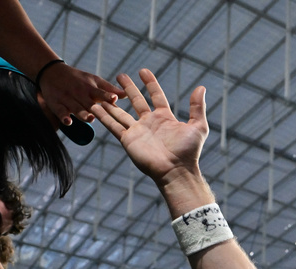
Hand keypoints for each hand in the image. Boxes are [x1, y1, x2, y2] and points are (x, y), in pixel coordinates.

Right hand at [38, 62, 124, 125]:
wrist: (51, 72)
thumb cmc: (78, 79)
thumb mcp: (93, 81)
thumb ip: (109, 89)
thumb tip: (127, 94)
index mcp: (90, 88)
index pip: (100, 92)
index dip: (107, 96)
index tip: (114, 98)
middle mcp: (79, 93)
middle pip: (88, 102)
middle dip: (95, 108)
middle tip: (104, 112)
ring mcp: (67, 98)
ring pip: (76, 107)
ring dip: (82, 113)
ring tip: (89, 118)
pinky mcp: (56, 104)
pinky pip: (60, 111)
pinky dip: (63, 116)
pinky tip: (68, 121)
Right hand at [92, 70, 208, 188]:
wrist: (176, 170)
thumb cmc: (188, 151)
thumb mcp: (198, 126)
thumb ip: (197, 107)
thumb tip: (201, 88)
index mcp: (165, 118)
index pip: (156, 96)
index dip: (150, 83)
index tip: (143, 71)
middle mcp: (150, 123)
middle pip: (136, 101)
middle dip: (128, 88)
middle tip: (120, 75)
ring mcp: (138, 131)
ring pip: (121, 113)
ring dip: (112, 103)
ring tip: (101, 92)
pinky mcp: (128, 140)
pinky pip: (113, 126)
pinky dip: (104, 117)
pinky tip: (94, 107)